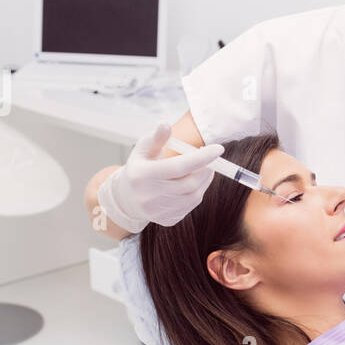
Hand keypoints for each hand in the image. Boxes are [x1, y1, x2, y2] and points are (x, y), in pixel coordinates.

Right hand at [97, 122, 225, 232]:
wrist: (126, 198)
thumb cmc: (140, 167)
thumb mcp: (143, 149)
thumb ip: (156, 137)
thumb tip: (165, 124)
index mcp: (142, 175)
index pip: (178, 167)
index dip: (201, 158)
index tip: (218, 149)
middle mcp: (148, 196)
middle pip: (189, 184)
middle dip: (206, 170)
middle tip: (211, 160)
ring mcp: (157, 211)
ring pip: (193, 197)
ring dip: (204, 182)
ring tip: (203, 170)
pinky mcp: (167, 220)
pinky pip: (190, 207)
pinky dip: (197, 193)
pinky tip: (193, 184)